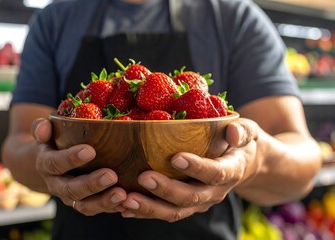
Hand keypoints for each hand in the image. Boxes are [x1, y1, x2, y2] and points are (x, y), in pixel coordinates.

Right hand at [31, 118, 126, 215]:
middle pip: (71, 190)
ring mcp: (70, 197)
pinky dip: (112, 208)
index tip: (90, 150)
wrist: (51, 163)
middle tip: (111, 175)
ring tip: (122, 195)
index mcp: (46, 164)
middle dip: (91, 184)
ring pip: (84, 205)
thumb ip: (41, 128)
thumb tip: (43, 127)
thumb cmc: (54, 140)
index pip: (55, 163)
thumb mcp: (46, 132)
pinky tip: (127, 203)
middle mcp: (56, 184)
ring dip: (104, 201)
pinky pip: (97, 210)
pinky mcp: (84, 204)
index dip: (71, 158)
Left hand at [121, 118, 259, 221]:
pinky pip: (165, 213)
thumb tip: (232, 132)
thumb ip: (242, 132)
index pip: (215, 173)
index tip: (175, 158)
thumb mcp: (248, 132)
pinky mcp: (186, 206)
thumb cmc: (240, 144)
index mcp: (230, 172)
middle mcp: (214, 192)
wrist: (244, 166)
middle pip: (190, 197)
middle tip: (143, 177)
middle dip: (166, 190)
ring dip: (150, 208)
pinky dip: (144, 213)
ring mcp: (200, 203)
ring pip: (175, 212)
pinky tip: (124, 208)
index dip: (196, 167)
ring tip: (127, 200)